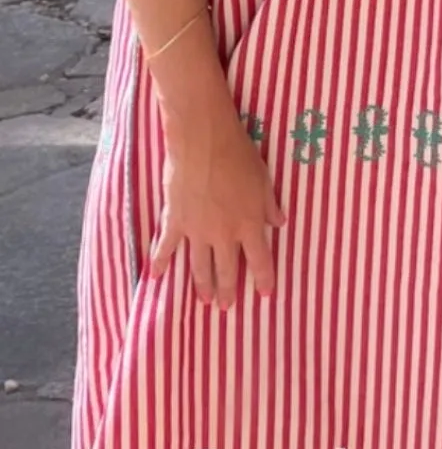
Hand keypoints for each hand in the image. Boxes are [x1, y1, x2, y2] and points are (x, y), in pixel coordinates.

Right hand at [151, 106, 284, 304]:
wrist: (204, 141)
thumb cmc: (239, 154)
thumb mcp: (263, 178)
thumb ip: (270, 204)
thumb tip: (280, 222)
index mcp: (249, 224)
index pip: (260, 260)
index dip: (263, 279)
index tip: (264, 295)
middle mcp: (224, 234)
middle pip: (227, 270)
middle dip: (228, 290)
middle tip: (226, 307)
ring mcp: (197, 230)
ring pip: (199, 266)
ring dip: (202, 285)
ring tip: (204, 300)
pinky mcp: (175, 221)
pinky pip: (166, 247)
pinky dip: (160, 262)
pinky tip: (155, 277)